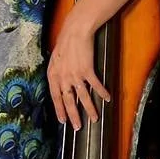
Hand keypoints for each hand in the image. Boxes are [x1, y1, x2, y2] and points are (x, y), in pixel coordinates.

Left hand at [47, 14, 110, 129]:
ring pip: (83, 97)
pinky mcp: (87, 70)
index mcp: (53, 75)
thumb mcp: (55, 59)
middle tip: (77, 127)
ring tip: (95, 118)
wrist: (76, 31)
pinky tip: (107, 98)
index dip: (59, 110)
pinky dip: (102, 92)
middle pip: (68, 101)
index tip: (63, 120)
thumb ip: (57, 73)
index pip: (55, 97)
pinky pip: (95, 85)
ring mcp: (75, 74)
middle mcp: (63, 77)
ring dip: (89, 109)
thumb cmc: (66, 43)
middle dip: (74, 116)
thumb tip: (60, 84)